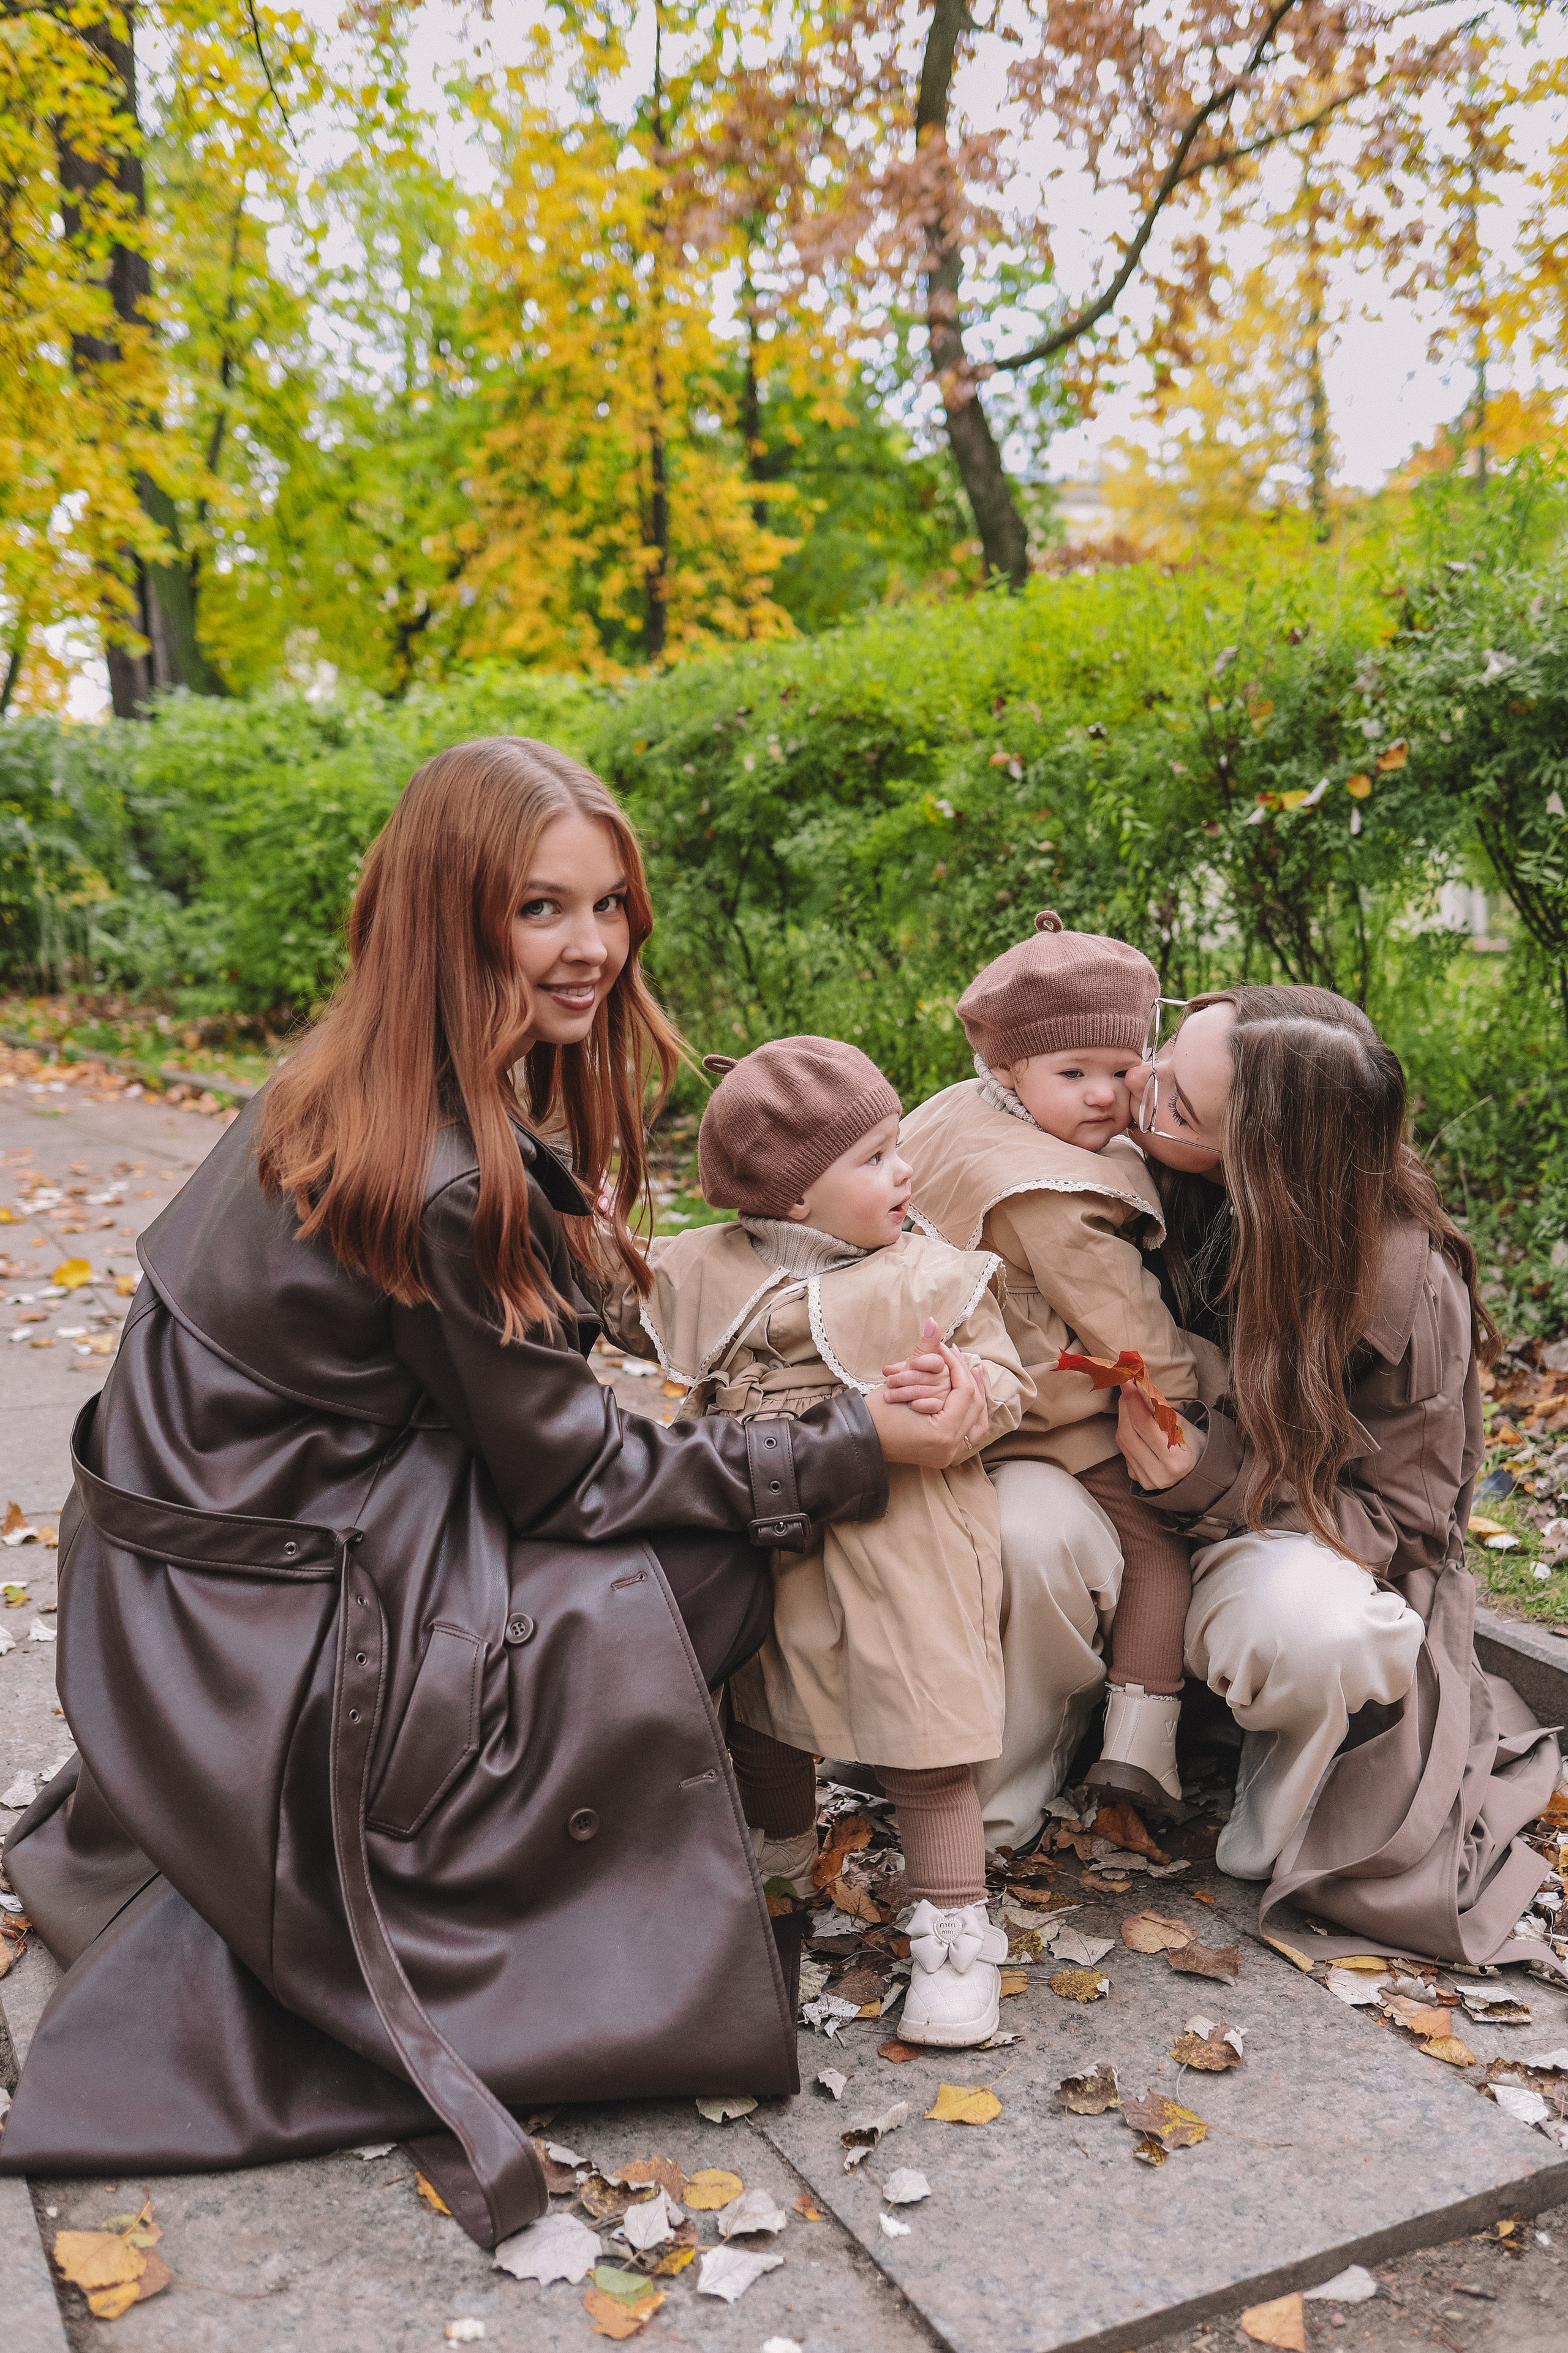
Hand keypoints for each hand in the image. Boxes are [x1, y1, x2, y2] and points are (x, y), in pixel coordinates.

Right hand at [866, 1338, 989, 1467]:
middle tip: (959, 1356)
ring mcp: (948, 1454)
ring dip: (975, 1394)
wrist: (861, 1438)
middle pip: (974, 1405)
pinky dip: (968, 1410)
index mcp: (942, 1433)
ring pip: (977, 1420)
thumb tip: (934, 1321)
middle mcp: (950, 1448)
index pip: (964, 1392)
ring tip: (971, 1371)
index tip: (947, 1349)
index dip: (958, 1366)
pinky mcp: (943, 1453)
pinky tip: (965, 1391)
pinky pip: (967, 1430)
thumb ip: (923, 1350)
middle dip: (968, 1376)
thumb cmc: (877, 1413)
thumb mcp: (902, 1379)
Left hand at [1116, 1382, 1201, 1489]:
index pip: (1145, 1425)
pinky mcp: (1137, 1479)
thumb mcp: (1181, 1423)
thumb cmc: (1191, 1442)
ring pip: (1123, 1442)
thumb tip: (1138, 1386)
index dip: (1133, 1401)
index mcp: (1176, 1460)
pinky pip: (1124, 1451)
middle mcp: (1159, 1473)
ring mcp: (1145, 1479)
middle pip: (1129, 1433)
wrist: (1195, 1470)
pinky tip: (1132, 1422)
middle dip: (1125, 1407)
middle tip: (1128, 1388)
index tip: (1128, 1382)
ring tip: (1130, 1401)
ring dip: (1123, 1417)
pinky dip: (1126, 1432)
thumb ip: (1158, 1408)